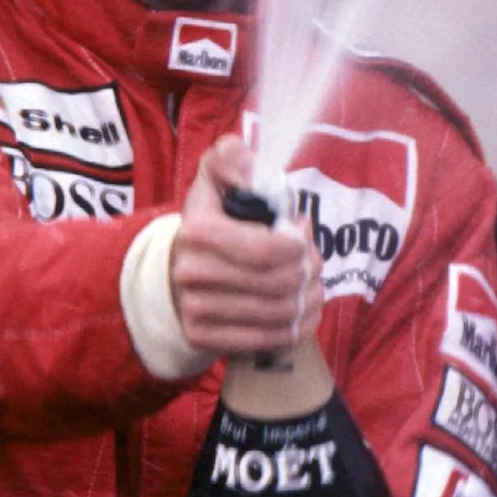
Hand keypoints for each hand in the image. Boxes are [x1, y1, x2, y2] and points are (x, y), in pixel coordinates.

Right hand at [169, 140, 315, 358]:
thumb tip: (248, 170)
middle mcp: (189, 270)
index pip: (265, 250)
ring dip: (307, 302)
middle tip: (315, 265)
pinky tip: (301, 315)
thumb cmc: (214, 215)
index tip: (302, 237)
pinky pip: (262, 339)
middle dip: (308, 272)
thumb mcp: (218, 174)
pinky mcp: (199, 335)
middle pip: (277, 283)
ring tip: (313, 288)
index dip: (297, 247)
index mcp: (197, 228)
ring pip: (275, 313)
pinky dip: (293, 329)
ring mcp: (192, 307)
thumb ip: (232, 157)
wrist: (181, 265)